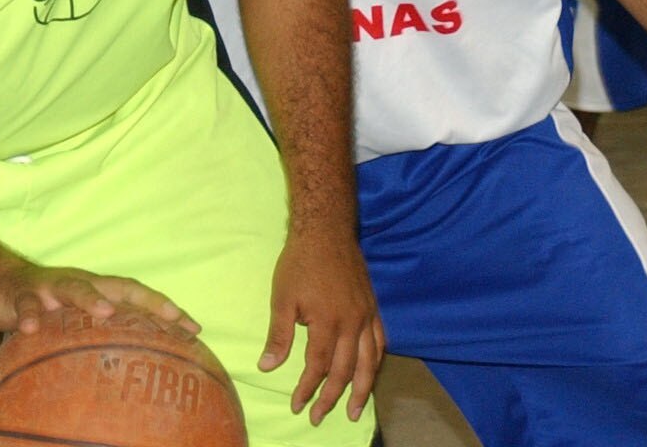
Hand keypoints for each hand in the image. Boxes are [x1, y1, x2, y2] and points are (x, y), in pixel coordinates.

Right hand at [0, 261, 198, 336]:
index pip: (139, 296)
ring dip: (91, 298)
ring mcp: (52, 286)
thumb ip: (95, 337)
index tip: (194, 329)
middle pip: (118, 286)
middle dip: (146, 300)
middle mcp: (80, 283)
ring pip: (74, 287)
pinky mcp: (22, 293)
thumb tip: (127, 370)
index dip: (165, 309)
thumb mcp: (70, 320)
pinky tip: (32, 330)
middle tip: (170, 317)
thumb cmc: (42, 306)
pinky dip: (30, 316)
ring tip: (107, 312)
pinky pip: (27, 305)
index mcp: (96, 289)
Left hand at [260, 226, 383, 425]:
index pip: (318, 366)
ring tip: (354, 409)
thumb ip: (278, 335)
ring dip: (361, 388)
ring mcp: (366, 315)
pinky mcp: (372, 307)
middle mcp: (352, 322)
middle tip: (320, 416)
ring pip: (368, 361)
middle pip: (344, 370)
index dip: (308, 389)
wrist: (326, 231)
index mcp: (327, 322)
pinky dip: (376, 361)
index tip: (297, 405)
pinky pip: (380, 341)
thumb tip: (267, 367)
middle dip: (332, 397)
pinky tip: (370, 372)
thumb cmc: (299, 262)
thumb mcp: (282, 298)